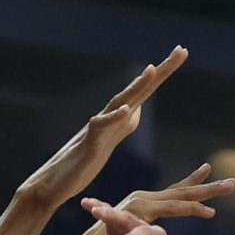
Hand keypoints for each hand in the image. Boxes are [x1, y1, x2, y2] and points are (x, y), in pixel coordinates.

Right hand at [15, 47, 187, 210]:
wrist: (52, 184)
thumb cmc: (80, 164)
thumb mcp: (109, 141)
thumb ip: (122, 124)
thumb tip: (133, 109)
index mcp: (117, 120)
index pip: (144, 92)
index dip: (163, 73)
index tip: (182, 51)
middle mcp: (108, 118)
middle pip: (137, 91)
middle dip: (159, 71)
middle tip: (181, 50)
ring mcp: (97, 130)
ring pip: (118, 103)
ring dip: (136, 87)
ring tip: (153, 70)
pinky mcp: (88, 146)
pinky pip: (100, 129)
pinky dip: (113, 118)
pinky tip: (126, 109)